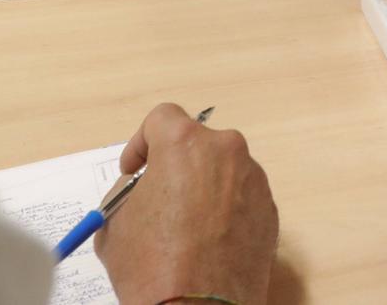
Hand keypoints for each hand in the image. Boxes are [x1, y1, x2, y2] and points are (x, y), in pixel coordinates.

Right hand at [97, 104, 278, 304]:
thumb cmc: (154, 267)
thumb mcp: (116, 224)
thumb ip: (128, 194)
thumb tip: (140, 191)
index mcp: (186, 144)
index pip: (162, 119)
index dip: (141, 142)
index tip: (135, 170)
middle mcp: (227, 152)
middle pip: (197, 144)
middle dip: (175, 166)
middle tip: (158, 196)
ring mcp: (254, 181)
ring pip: (222, 171)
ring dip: (203, 188)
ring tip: (183, 227)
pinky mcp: (270, 211)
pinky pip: (242, 199)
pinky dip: (225, 211)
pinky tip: (207, 242)